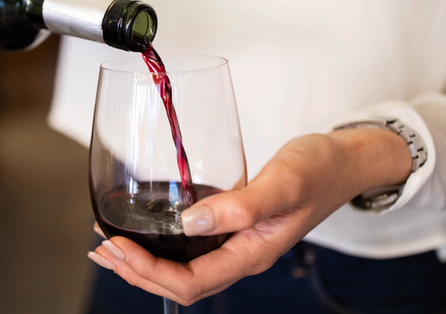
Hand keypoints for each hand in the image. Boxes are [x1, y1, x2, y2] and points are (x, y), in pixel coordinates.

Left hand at [88, 128, 411, 305]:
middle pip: (179, 284)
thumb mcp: (284, 183)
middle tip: (100, 247)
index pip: (189, 282)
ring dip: (142, 260)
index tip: (117, 246)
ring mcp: (236, 243)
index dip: (148, 271)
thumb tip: (190, 223)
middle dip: (135, 271)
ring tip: (108, 244)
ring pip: (181, 268)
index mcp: (251, 254)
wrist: (345, 161)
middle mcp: (240, 255)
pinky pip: (189, 247)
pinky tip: (143, 228)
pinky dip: (159, 242)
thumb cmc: (319, 170)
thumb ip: (242, 205)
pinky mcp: (233, 226)